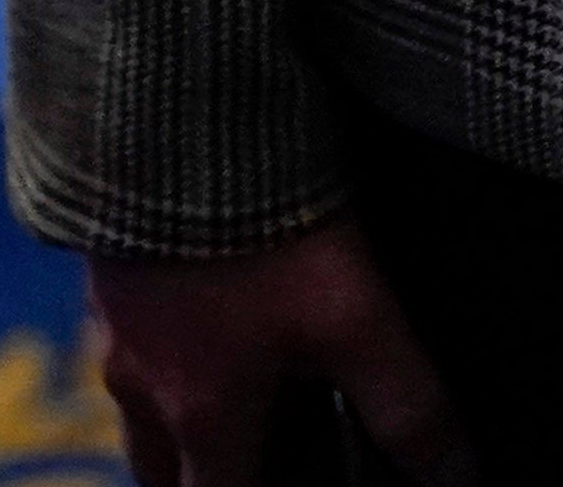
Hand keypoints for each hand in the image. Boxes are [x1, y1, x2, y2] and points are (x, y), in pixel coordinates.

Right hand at [91, 225, 475, 486]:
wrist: (171, 113)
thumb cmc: (261, 227)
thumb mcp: (353, 318)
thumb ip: (405, 405)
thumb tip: (454, 477)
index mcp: (199, 416)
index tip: (303, 482)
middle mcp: (141, 381)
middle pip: (164, 471)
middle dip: (207, 477)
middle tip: (270, 451)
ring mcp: (113, 319)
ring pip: (139, 402)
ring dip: (183, 412)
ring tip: (247, 378)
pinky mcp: (109, 258)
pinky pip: (129, 329)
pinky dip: (170, 340)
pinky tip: (215, 297)